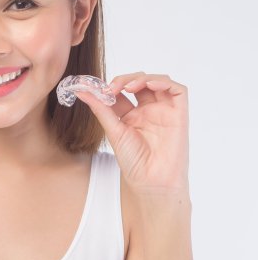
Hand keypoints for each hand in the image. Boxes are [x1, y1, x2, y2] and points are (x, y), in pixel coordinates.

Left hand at [74, 72, 189, 196]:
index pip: (122, 91)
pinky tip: (149, 85)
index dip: (111, 85)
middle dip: (125, 79)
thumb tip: (80, 91)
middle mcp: (148, 110)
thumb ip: (100, 108)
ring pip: (158, 82)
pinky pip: (178, 91)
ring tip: (127, 87)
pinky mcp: (179, 114)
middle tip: (111, 88)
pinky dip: (164, 82)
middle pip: (139, 82)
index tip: (97, 89)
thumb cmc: (133, 160)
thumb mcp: (113, 130)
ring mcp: (164, 111)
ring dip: (142, 78)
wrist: (150, 180)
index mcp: (131, 115)